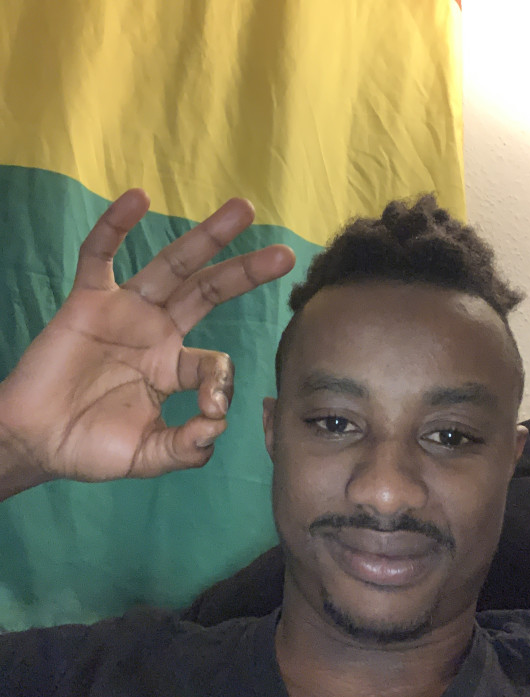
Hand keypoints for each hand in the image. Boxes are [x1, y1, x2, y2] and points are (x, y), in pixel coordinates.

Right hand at [0, 189, 294, 490]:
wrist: (35, 443)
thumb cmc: (90, 448)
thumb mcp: (148, 456)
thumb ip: (185, 448)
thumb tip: (216, 428)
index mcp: (173, 368)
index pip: (215, 362)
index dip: (222, 384)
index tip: (211, 412)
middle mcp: (156, 332)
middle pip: (209, 292)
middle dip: (245, 272)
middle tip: (285, 255)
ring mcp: (124, 312)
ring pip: (170, 265)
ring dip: (206, 237)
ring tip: (242, 210)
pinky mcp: (86, 302)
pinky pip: (99, 256)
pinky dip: (115, 227)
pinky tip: (138, 197)